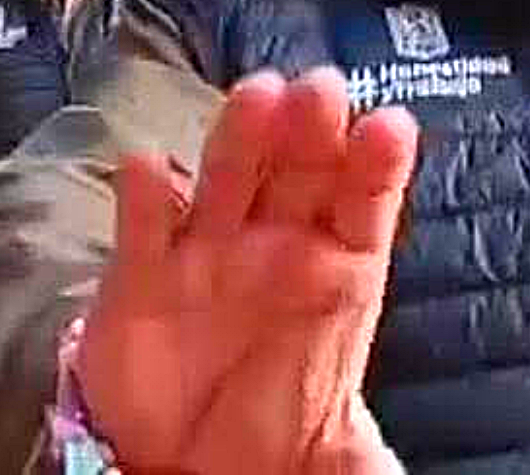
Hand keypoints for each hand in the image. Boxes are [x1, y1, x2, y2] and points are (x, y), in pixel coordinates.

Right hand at [77, 68, 417, 474]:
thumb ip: (363, 451)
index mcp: (340, 264)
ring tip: (256, 99)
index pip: (366, 203)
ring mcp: (208, 250)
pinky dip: (145, 195)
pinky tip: (150, 171)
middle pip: (297, 170)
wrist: (191, 461)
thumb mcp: (338, 438)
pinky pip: (144, 228)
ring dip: (239, 136)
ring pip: (227, 177)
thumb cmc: (280, 419)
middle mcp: (277, 241)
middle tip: (318, 91)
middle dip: (309, 128)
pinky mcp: (140, 275)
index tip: (389, 128)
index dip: (376, 165)